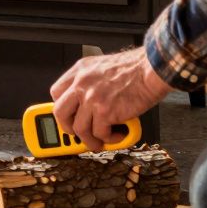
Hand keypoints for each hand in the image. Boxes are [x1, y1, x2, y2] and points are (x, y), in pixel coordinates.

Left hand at [50, 47, 171, 151]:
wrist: (150, 70)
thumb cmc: (133, 68)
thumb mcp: (102, 66)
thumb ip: (90, 81)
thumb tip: (86, 103)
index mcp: (79, 70)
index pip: (56, 92)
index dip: (63, 108)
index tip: (69, 116)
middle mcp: (81, 84)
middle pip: (60, 112)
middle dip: (68, 127)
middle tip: (78, 132)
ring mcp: (91, 98)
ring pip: (79, 128)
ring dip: (90, 139)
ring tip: (100, 140)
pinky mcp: (105, 112)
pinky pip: (100, 133)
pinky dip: (109, 138)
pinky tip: (117, 134)